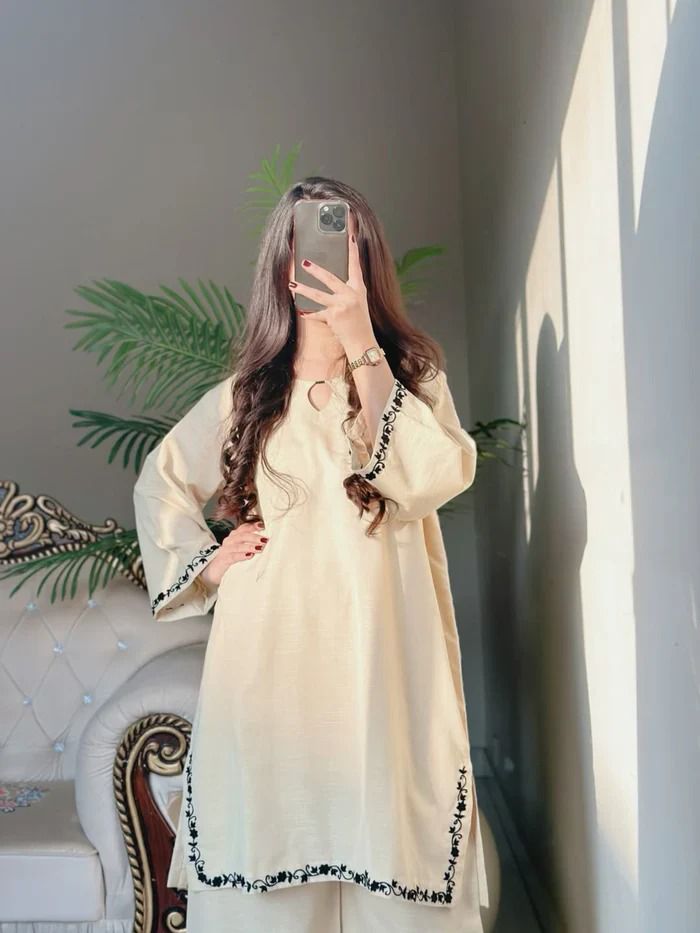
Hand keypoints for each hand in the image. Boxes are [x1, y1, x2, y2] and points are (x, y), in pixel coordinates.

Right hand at [200, 521, 268, 586]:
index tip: (262, 525)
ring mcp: (225, 550)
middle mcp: (229, 541)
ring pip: (238, 545)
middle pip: (242, 535)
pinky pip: (232, 556)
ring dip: (250, 546)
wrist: (213, 572)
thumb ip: (250, 545)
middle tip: (265, 540)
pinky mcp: (223, 560)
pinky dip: (241, 555)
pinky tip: (249, 556)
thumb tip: (266, 543)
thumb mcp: (240, 551)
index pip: (243, 528)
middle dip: (254, 536)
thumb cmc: (230, 560)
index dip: (252, 526)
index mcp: (234, 537)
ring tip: (260, 548)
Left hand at [289, 231, 375, 350]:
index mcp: (358, 289)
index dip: (353, 250)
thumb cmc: (360, 322)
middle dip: (316, 270)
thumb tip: (330, 278)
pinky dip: (309, 314)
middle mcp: (350, 296)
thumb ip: (347, 290)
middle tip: (304, 262)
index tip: (350, 235)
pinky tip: (301, 312)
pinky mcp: (333, 318)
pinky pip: (317, 314)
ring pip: (318, 295)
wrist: (362, 342)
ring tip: (292, 284)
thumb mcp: (358, 302)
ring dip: (303, 289)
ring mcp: (341, 307)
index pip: (356, 265)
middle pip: (330, 279)